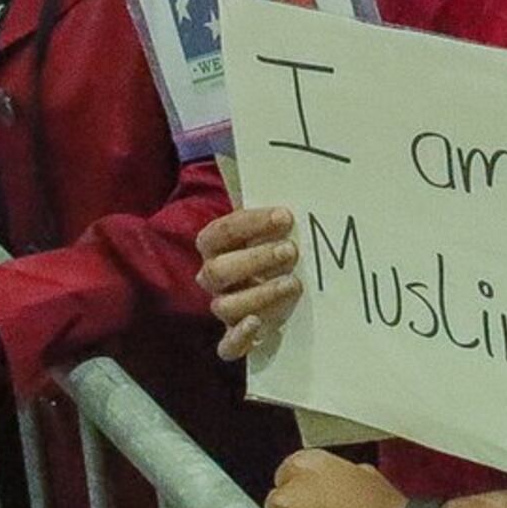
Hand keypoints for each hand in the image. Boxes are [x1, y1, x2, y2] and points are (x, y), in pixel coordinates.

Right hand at [196, 204, 299, 358]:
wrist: (281, 280)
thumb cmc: (276, 243)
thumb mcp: (273, 225)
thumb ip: (272, 209)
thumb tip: (274, 160)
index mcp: (215, 246)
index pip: (220, 232)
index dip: (251, 224)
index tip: (286, 216)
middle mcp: (213, 277)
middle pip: (218, 271)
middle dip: (256, 260)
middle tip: (291, 251)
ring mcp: (223, 307)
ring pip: (225, 306)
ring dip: (259, 294)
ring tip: (293, 283)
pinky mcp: (236, 339)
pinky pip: (227, 347)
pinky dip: (239, 338)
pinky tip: (256, 324)